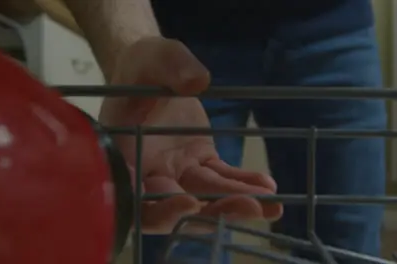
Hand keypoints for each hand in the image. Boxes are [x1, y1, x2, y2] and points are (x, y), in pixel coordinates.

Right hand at [99, 37, 282, 233]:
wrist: (154, 70)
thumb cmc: (144, 64)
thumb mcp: (154, 58)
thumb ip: (170, 67)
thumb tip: (197, 81)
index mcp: (124, 156)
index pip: (136, 197)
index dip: (160, 208)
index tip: (190, 203)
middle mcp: (149, 172)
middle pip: (177, 207)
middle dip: (213, 212)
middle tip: (249, 208)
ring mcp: (177, 170)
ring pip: (206, 196)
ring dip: (237, 202)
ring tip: (271, 206)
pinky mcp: (200, 161)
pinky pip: (222, 176)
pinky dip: (243, 182)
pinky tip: (268, 186)